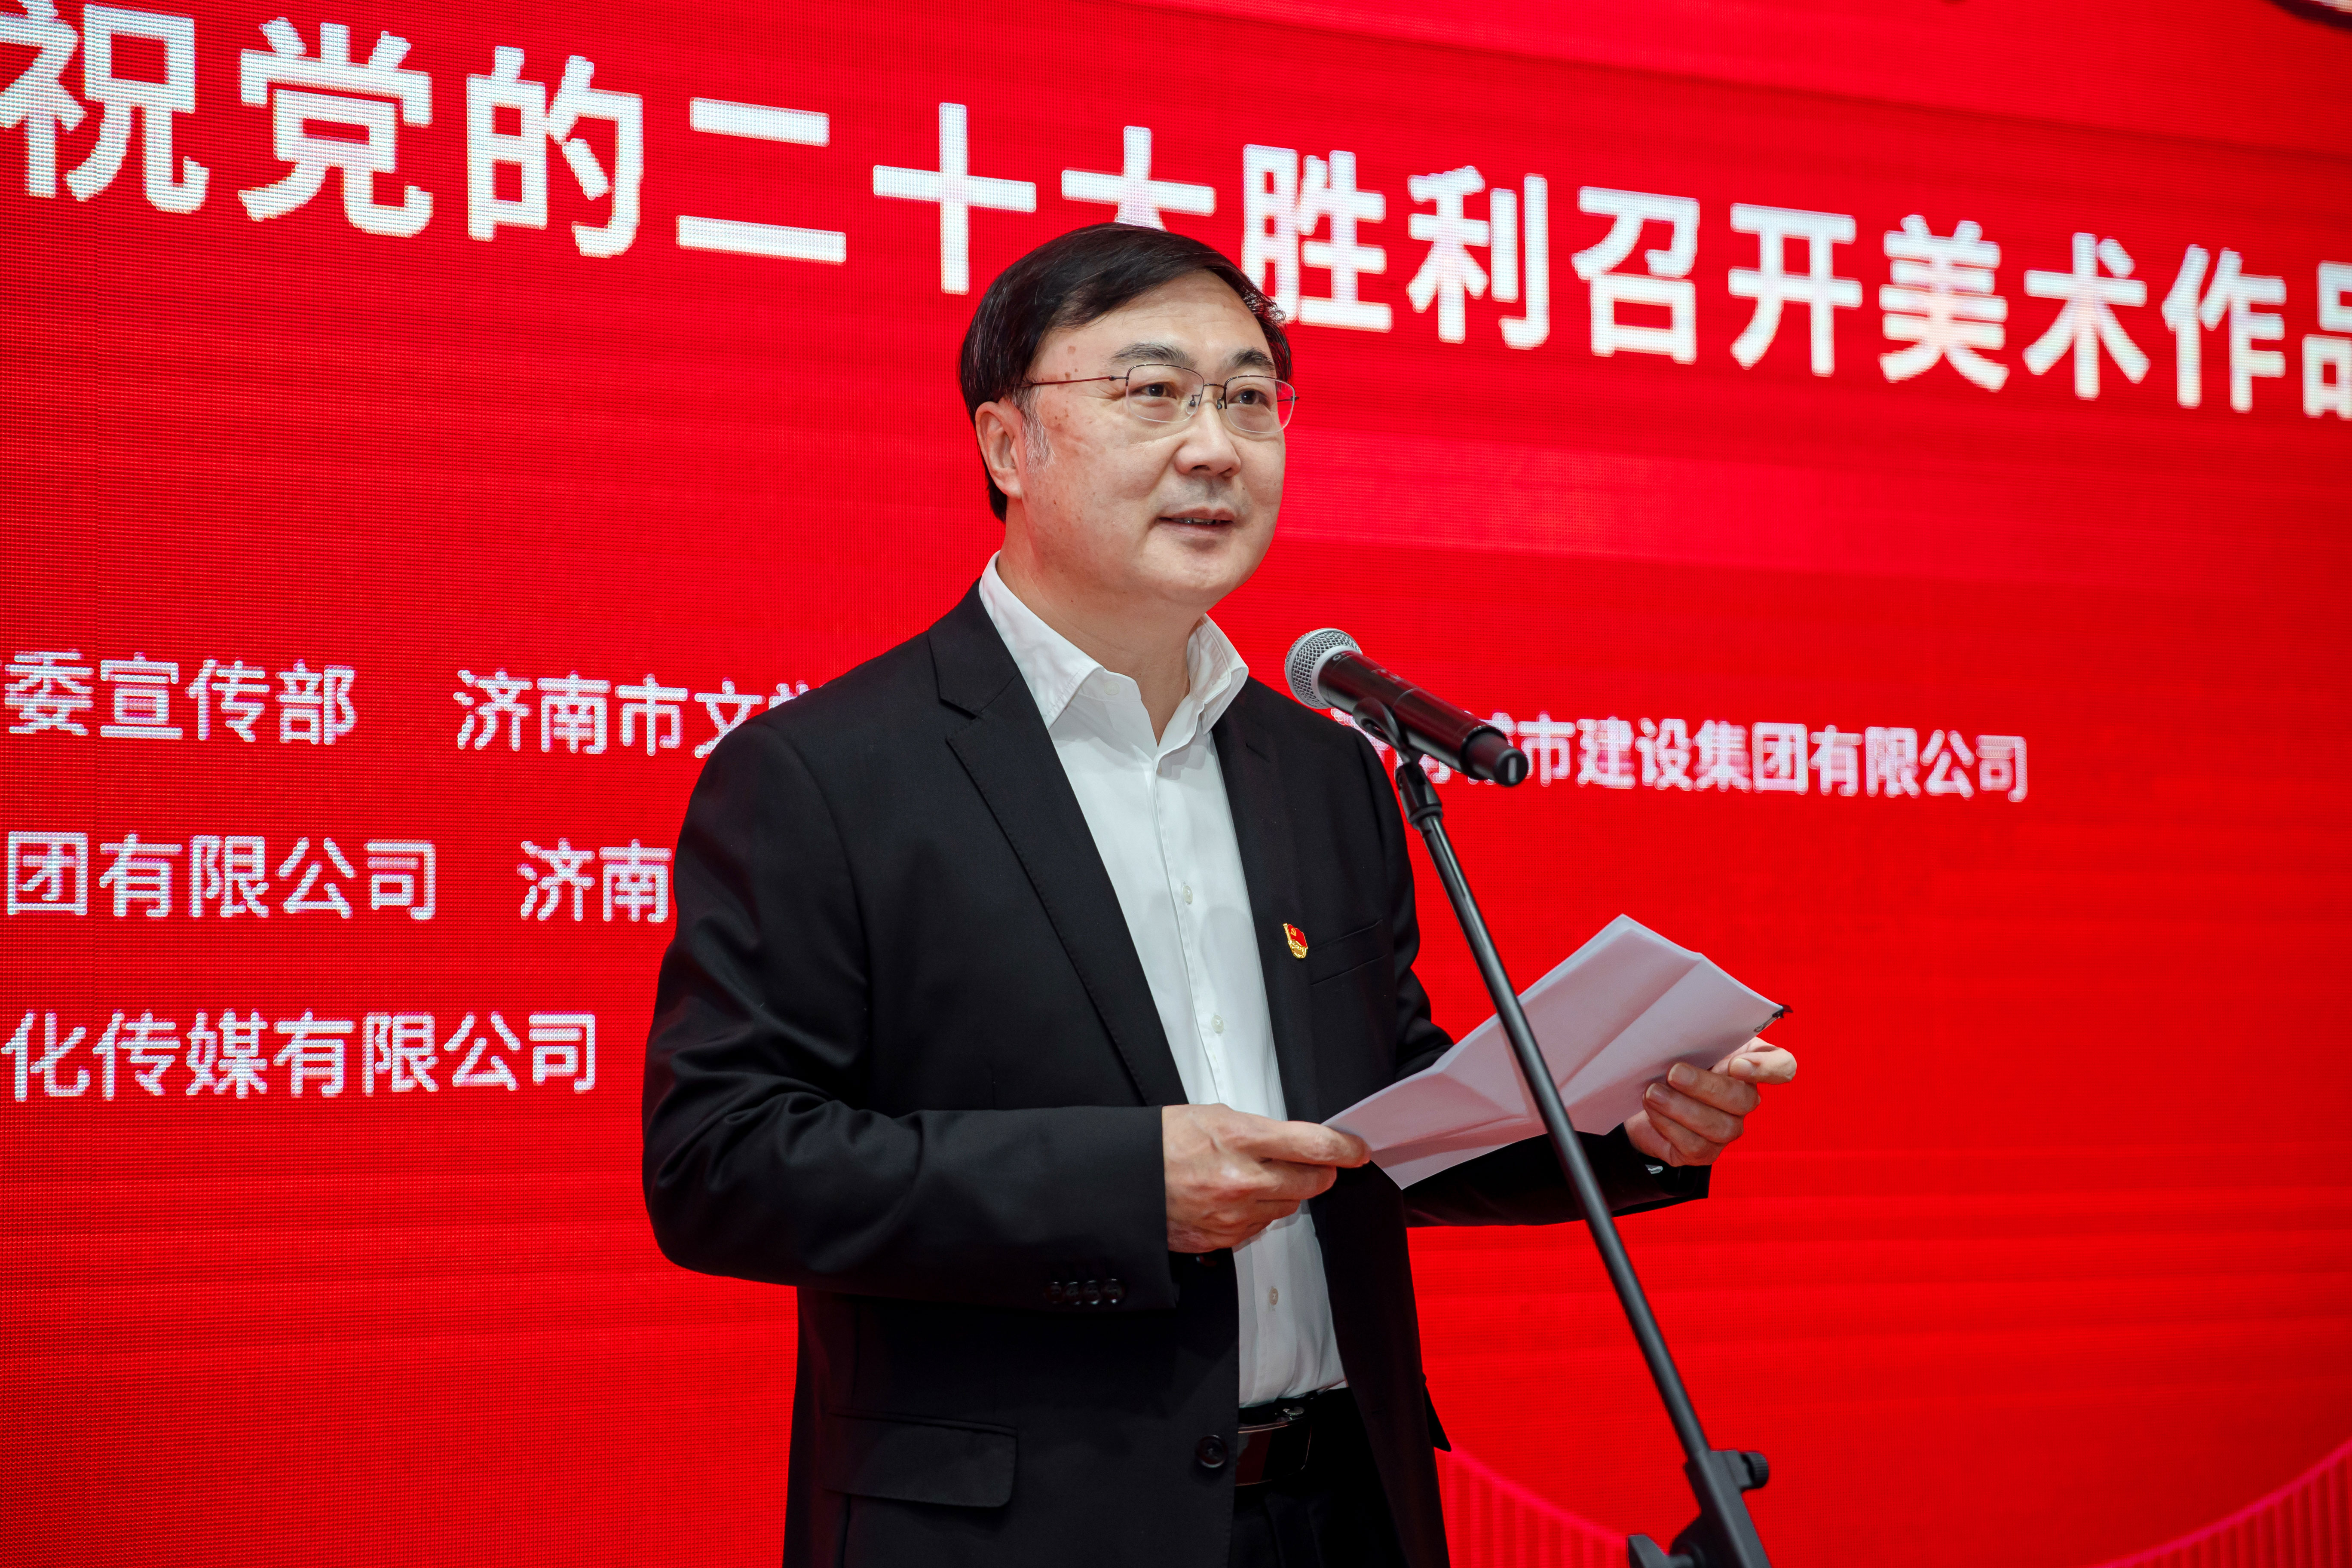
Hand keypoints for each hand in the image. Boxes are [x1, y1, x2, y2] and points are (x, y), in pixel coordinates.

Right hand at [1163, 1103, 1369, 1252]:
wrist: (1123, 1181)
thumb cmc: (1164, 1142)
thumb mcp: (1214, 1116)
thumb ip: (1260, 1131)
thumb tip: (1295, 1143)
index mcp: (1239, 1138)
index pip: (1313, 1145)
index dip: (1344, 1148)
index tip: (1356, 1149)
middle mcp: (1241, 1179)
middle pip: (1312, 1182)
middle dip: (1320, 1172)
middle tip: (1316, 1163)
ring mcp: (1233, 1214)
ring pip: (1288, 1207)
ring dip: (1286, 1193)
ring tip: (1260, 1176)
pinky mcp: (1223, 1239)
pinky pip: (1260, 1227)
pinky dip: (1258, 1213)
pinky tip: (1237, 1197)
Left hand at [1624, 1038, 1797, 1167]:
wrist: (1641, 1091)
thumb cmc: (1669, 1059)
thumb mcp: (1684, 1040)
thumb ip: (1698, 1034)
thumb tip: (1690, 1027)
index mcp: (1750, 1062)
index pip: (1782, 1066)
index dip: (1767, 1068)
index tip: (1736, 1065)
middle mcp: (1745, 1098)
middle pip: (1744, 1099)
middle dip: (1706, 1086)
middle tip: (1673, 1072)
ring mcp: (1727, 1128)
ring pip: (1720, 1127)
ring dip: (1682, 1108)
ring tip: (1653, 1092)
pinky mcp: (1704, 1152)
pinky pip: (1695, 1145)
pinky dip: (1669, 1125)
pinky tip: (1653, 1109)